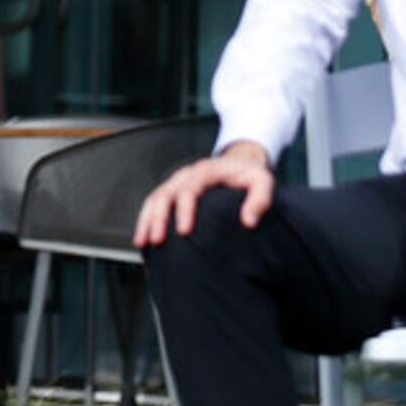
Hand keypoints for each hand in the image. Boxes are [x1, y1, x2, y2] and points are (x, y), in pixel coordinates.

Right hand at [134, 142, 273, 247]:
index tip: (184, 231)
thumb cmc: (249, 175)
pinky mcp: (172, 191)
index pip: (189, 189)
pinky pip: (153, 203)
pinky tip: (143, 238)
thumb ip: (259, 200)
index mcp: (206, 171)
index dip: (184, 210)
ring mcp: (176, 182)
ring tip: (143, 242)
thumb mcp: (262, 181)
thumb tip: (248, 222)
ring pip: (154, 199)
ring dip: (146, 220)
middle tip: (157, 240)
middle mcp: (186, 175)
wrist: (238, 163)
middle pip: (165, 194)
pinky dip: (146, 220)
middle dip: (158, 218)